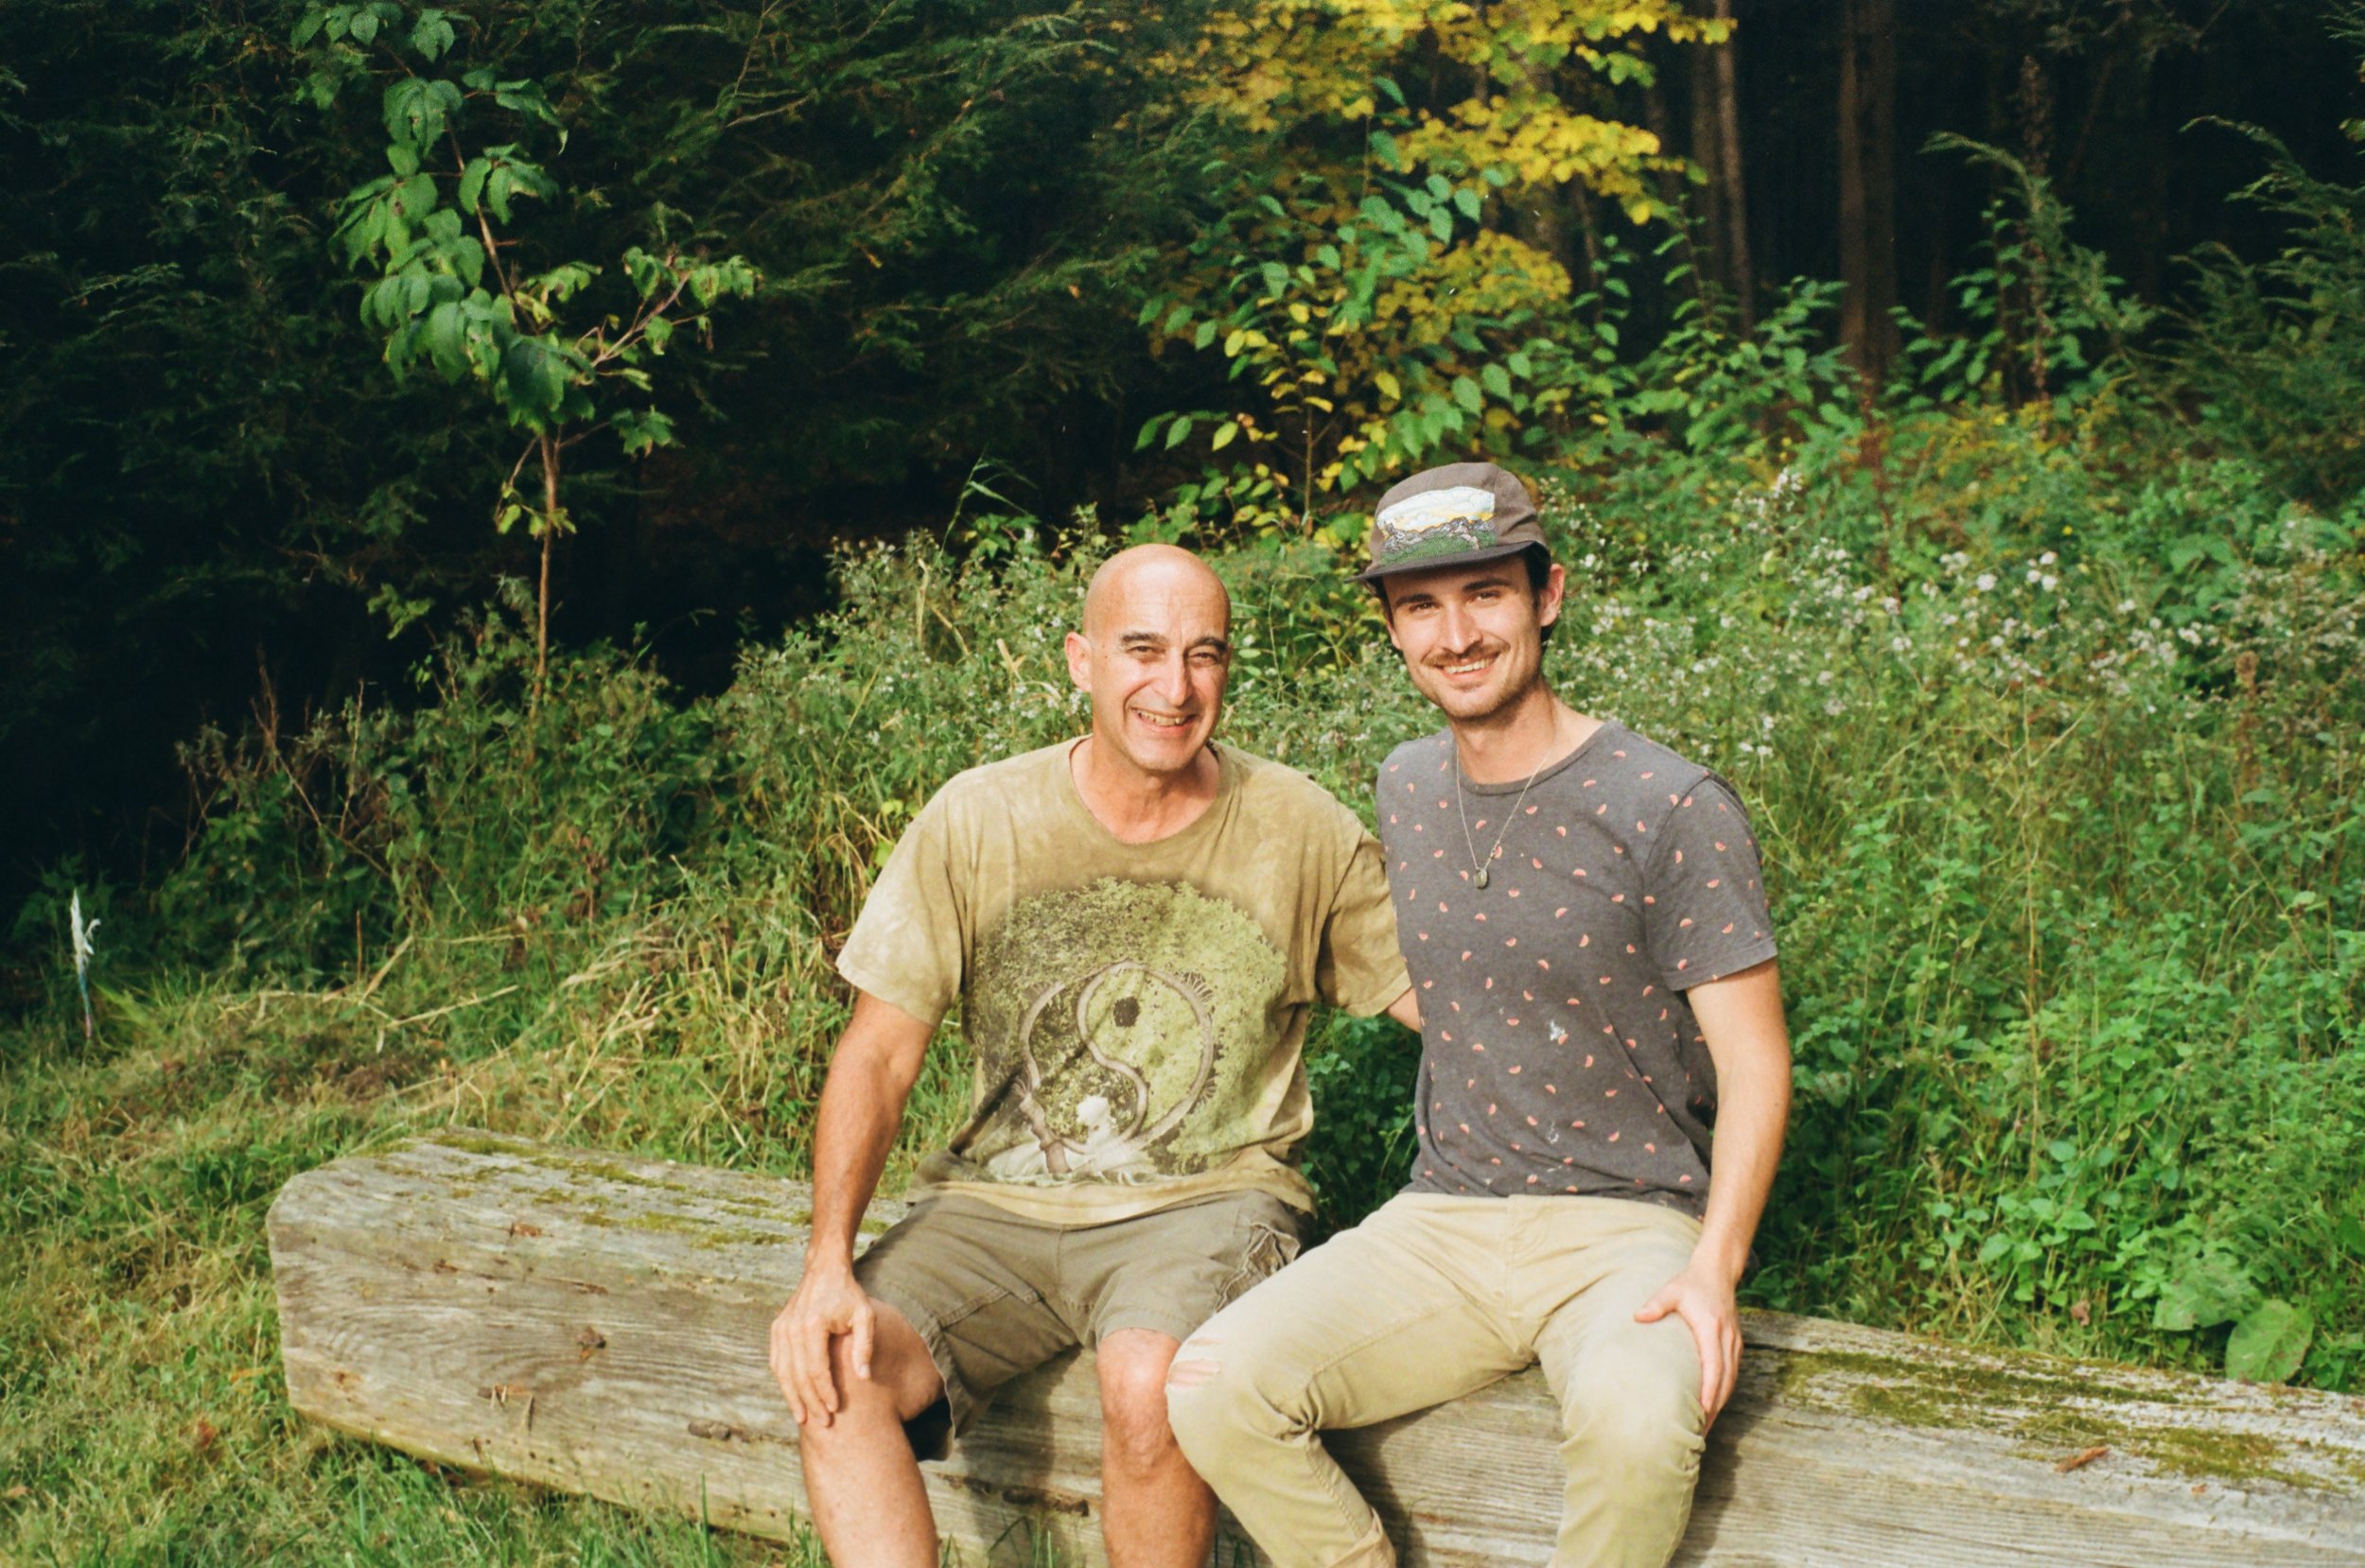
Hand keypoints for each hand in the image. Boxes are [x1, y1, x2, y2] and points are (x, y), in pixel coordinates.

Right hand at [770, 1262, 875, 1427]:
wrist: (824, 1270)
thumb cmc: (848, 1293)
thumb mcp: (865, 1315)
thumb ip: (865, 1345)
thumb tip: (864, 1377)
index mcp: (813, 1324)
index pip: (816, 1369)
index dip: (825, 1392)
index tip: (835, 1408)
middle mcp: (792, 1327)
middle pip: (798, 1375)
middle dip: (810, 1402)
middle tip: (822, 1423)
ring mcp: (781, 1328)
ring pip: (783, 1372)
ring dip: (793, 1397)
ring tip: (803, 1419)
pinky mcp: (777, 1329)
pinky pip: (777, 1362)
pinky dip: (784, 1382)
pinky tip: (793, 1397)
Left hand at [1633, 1256, 1742, 1427]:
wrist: (1717, 1272)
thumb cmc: (1691, 1283)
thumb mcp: (1672, 1290)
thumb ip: (1656, 1304)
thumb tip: (1638, 1316)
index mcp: (1712, 1329)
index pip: (1715, 1366)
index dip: (1711, 1390)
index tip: (1705, 1411)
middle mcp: (1727, 1339)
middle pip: (1726, 1381)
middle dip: (1715, 1408)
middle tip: (1700, 1432)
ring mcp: (1734, 1343)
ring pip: (1731, 1380)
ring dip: (1720, 1404)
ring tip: (1706, 1427)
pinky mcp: (1735, 1345)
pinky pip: (1732, 1373)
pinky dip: (1724, 1392)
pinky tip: (1713, 1406)